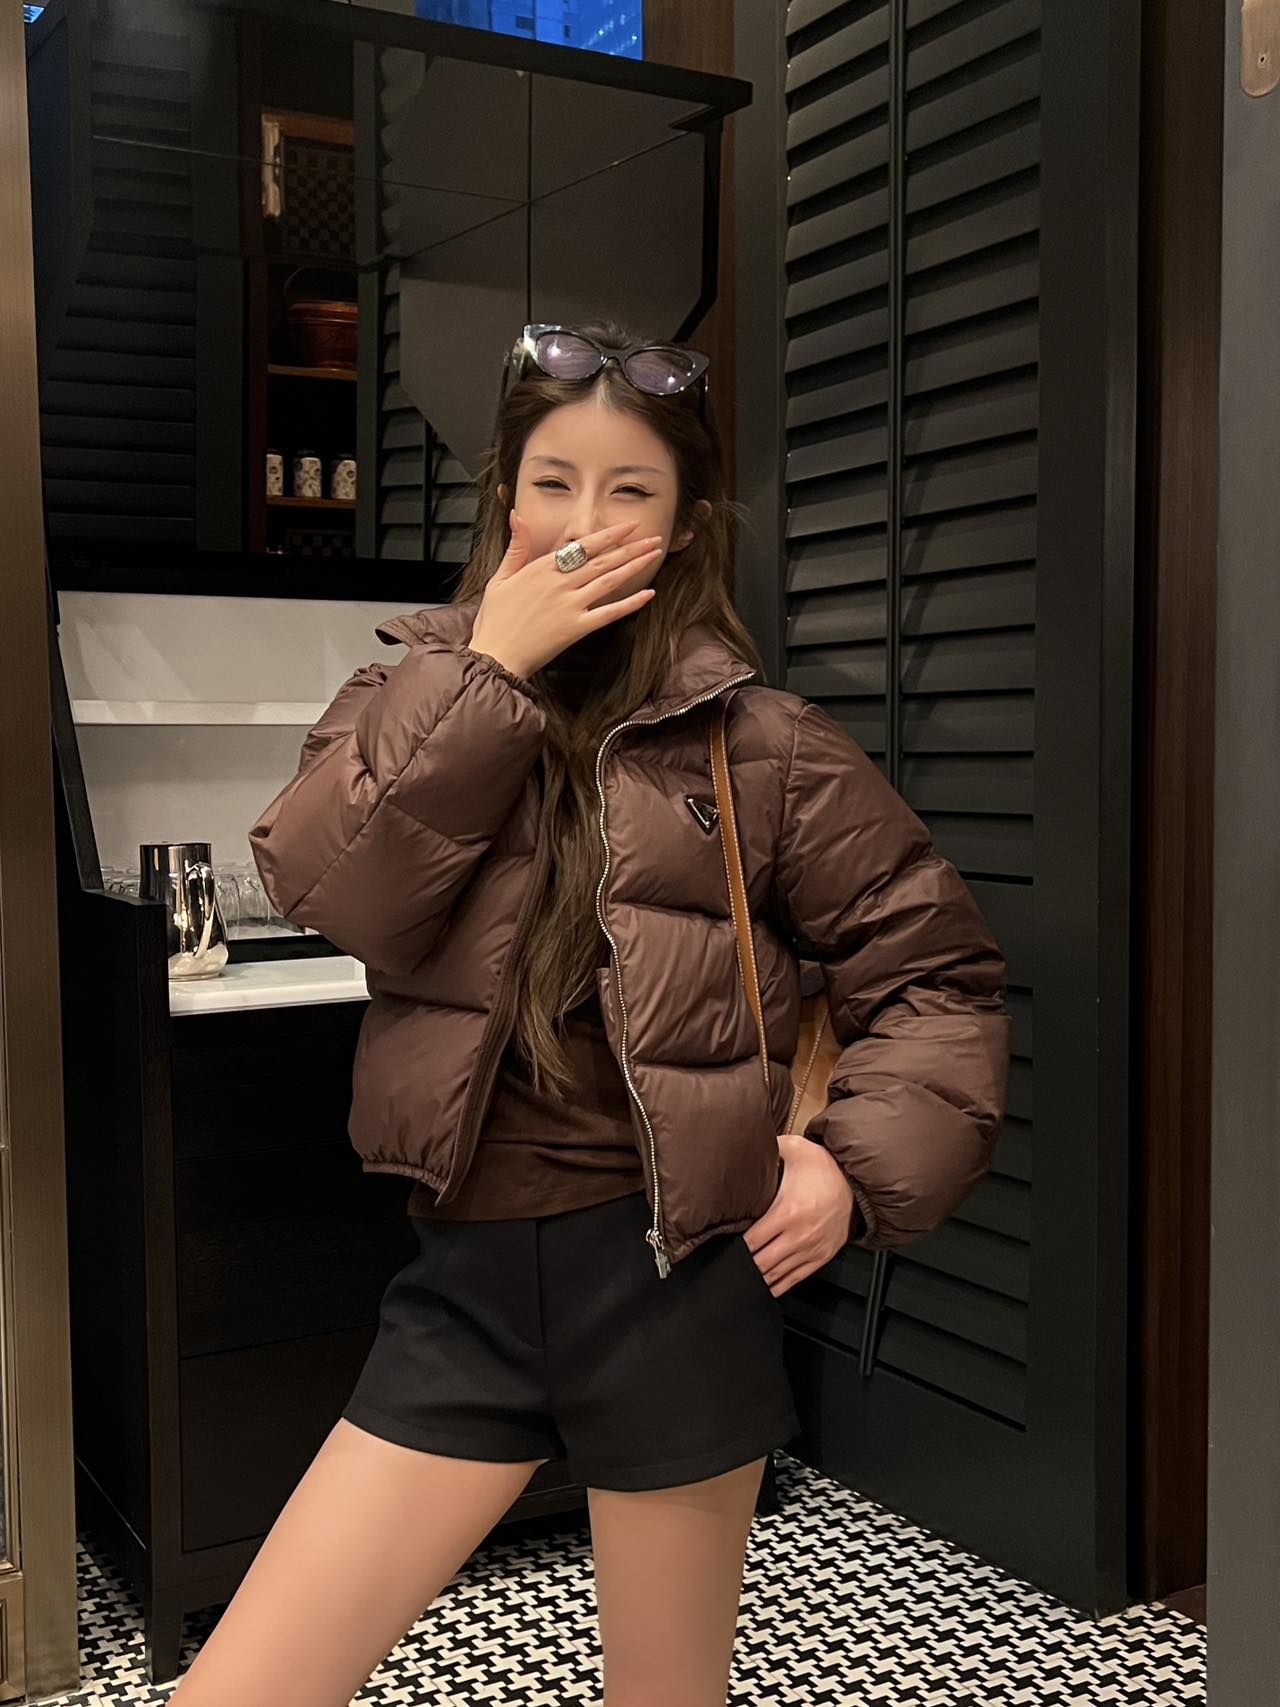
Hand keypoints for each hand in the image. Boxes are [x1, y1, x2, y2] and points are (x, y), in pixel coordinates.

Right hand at [468, 513, 664, 678]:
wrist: (495, 655)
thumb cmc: (495, 619)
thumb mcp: (500, 578)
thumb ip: (516, 546)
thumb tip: (516, 514)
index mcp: (542, 568)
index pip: (582, 546)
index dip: (609, 535)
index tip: (629, 526)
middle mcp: (560, 583)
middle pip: (602, 560)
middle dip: (631, 547)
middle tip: (654, 537)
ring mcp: (570, 606)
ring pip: (609, 581)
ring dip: (634, 566)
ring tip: (654, 554)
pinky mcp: (576, 628)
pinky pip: (609, 614)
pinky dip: (630, 604)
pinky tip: (648, 594)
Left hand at [742, 1132, 857, 1297]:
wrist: (856, 1184)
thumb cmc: (823, 1167)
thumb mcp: (795, 1148)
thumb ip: (769, 1145)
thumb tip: (745, 1142)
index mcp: (787, 1212)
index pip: (752, 1240)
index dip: (735, 1245)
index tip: (722, 1245)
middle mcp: (798, 1236)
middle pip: (761, 1263)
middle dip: (743, 1265)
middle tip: (727, 1265)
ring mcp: (810, 1250)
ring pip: (776, 1275)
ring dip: (758, 1278)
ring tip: (740, 1278)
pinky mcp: (820, 1258)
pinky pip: (794, 1279)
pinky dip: (777, 1286)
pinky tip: (764, 1287)